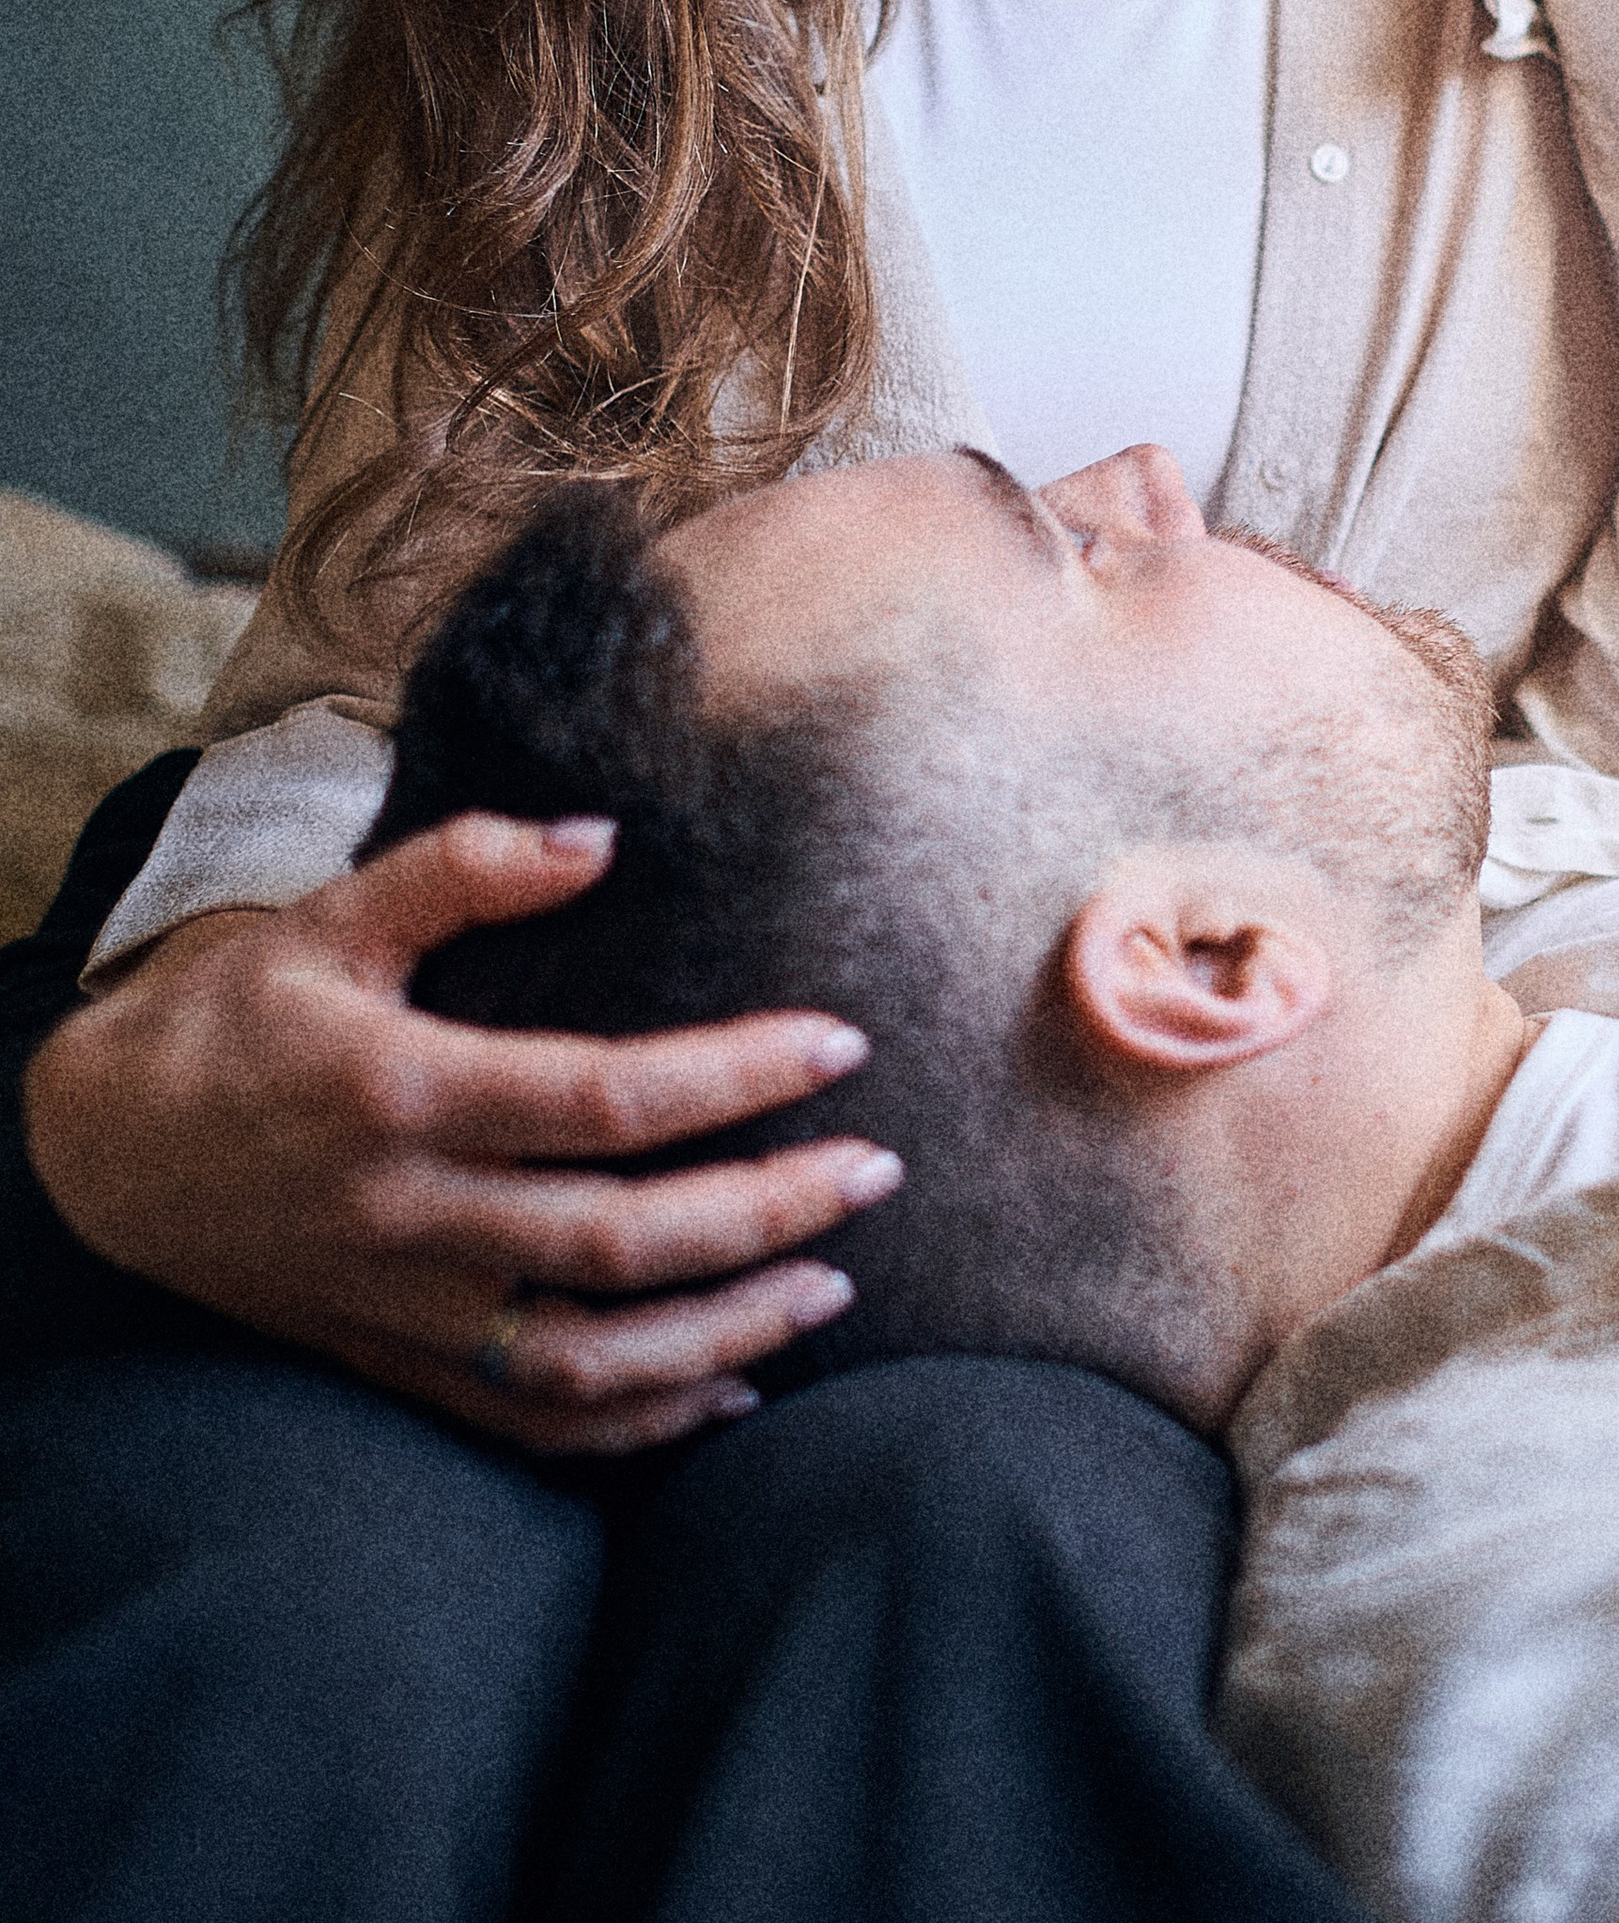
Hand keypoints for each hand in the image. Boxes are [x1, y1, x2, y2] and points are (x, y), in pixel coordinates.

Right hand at [21, 814, 901, 1455]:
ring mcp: (404, 1308)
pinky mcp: (393, 1363)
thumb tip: (600, 836)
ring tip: (832, 1281)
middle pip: (623, 1240)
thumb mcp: (333, 915)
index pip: (608, 1098)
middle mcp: (413, 1216)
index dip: (735, 1076)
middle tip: (874, 1170)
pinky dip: (637, 1424)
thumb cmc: (235, 1016)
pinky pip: (530, 1422)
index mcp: (407, 1093)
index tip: (838, 1042)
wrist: (103, 1153)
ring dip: (726, 1332)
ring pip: (591, 1359)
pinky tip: (728, 1390)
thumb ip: (466, 864)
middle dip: (769, 1211)